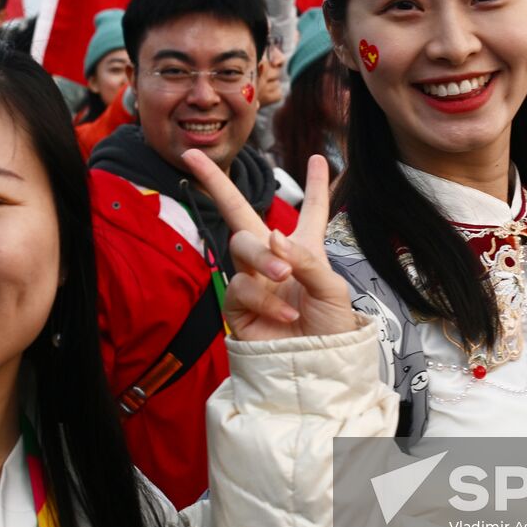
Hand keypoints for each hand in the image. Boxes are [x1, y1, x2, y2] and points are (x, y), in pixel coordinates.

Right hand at [180, 151, 353, 341]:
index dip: (315, 185)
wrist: (315, 369)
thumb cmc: (330, 331)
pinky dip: (263, 298)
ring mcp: (252, 280)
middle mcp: (274, 259)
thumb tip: (271, 235)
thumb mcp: (332, 289)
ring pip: (240, 245)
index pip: (312, 210)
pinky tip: (284, 314)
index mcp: (306, 250)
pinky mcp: (236, 306)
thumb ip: (305, 257)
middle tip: (194, 159)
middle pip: (240, 212)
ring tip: (284, 276)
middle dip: (215, 182)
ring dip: (263, 258)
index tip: (317, 157)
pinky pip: (240, 286)